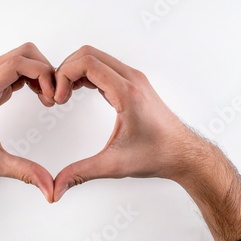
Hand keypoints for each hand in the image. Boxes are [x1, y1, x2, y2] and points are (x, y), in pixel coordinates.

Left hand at [0, 42, 55, 201]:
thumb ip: (23, 172)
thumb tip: (48, 185)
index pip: (17, 63)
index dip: (42, 74)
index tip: (51, 95)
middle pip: (21, 53)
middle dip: (44, 69)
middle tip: (52, 95)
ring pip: (18, 58)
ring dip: (37, 73)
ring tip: (45, 97)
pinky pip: (12, 69)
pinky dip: (29, 77)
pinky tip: (35, 95)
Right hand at [53, 45, 190, 200]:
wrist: (183, 153)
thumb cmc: (157, 155)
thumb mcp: (114, 165)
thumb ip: (81, 173)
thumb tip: (56, 187)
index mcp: (127, 92)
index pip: (87, 63)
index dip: (64, 76)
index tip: (58, 99)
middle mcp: (131, 79)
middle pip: (88, 54)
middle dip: (65, 70)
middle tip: (57, 95)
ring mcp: (133, 79)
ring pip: (95, 57)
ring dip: (74, 71)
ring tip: (64, 95)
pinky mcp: (132, 84)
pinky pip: (103, 67)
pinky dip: (85, 74)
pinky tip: (77, 91)